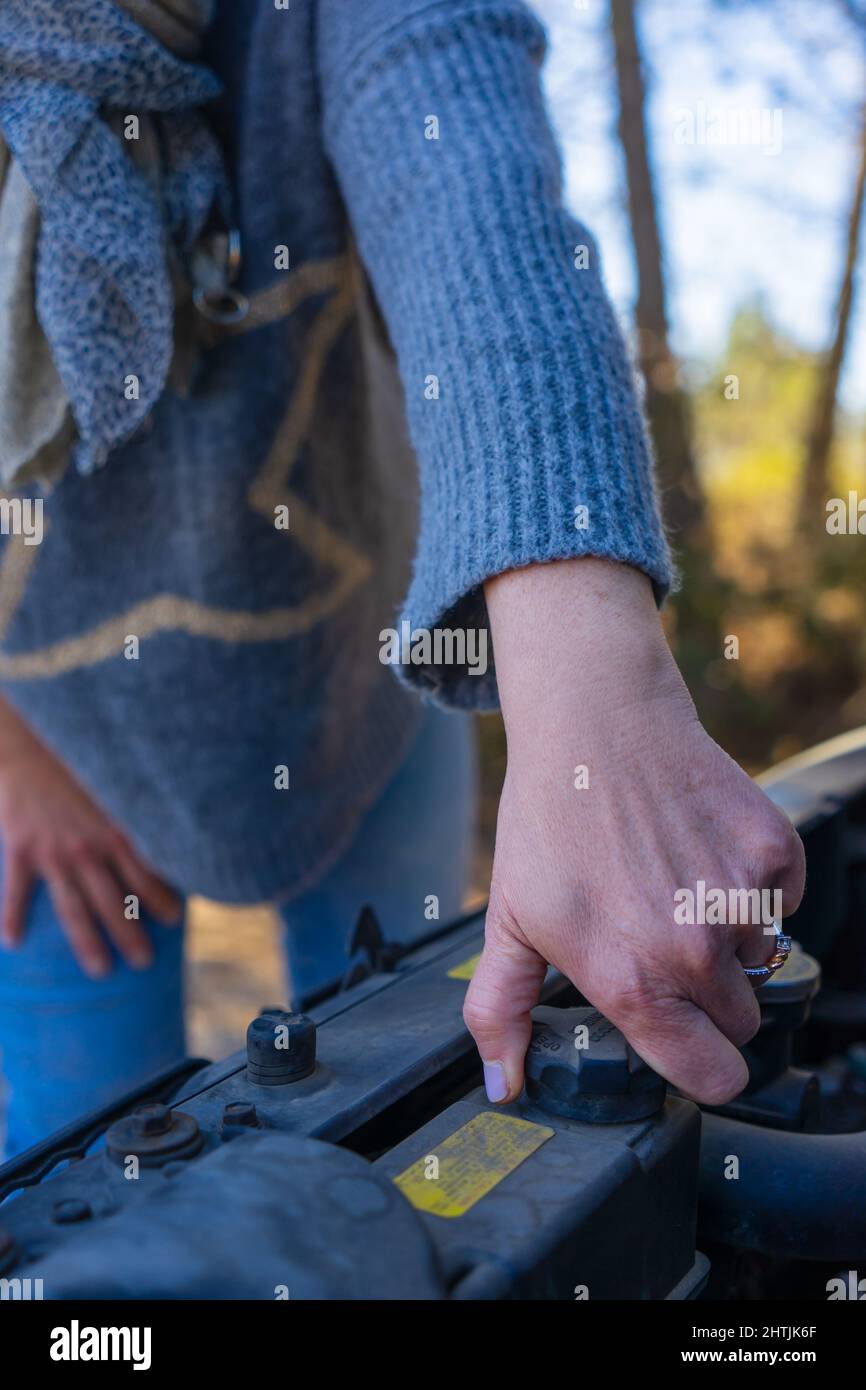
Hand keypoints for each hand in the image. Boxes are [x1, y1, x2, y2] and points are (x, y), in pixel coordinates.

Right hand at [0, 699, 180, 976]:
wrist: (28, 738)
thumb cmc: (76, 753)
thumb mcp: (116, 775)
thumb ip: (137, 801)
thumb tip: (174, 819)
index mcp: (116, 828)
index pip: (147, 872)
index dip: (162, 897)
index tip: (176, 920)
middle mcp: (88, 847)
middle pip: (115, 901)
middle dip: (132, 934)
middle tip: (144, 963)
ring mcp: (52, 851)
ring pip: (74, 907)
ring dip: (88, 942)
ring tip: (101, 970)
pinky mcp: (19, 846)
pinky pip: (16, 890)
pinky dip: (12, 916)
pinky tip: (12, 943)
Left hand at [464, 558, 804, 1105]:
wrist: (596, 725)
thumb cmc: (548, 821)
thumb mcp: (511, 920)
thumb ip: (503, 1012)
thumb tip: (504, 1088)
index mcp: (631, 983)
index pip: (713, 1079)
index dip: (700, 1066)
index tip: (680, 1039)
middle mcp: (694, 953)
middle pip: (741, 1024)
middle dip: (708, 999)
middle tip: (660, 944)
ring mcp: (741, 902)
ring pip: (762, 960)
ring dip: (729, 941)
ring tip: (673, 889)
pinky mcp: (773, 854)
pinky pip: (782, 901)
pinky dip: (753, 887)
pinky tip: (699, 852)